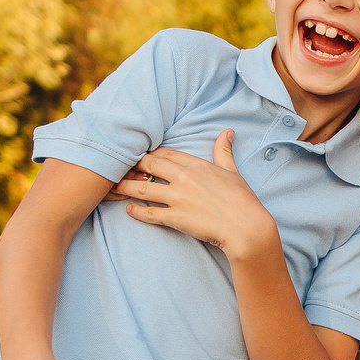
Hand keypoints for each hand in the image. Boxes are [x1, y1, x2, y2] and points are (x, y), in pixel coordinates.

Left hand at [110, 130, 278, 263]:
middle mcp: (183, 178)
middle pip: (149, 165)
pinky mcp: (175, 217)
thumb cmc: (242, 201)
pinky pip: (148, 213)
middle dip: (132, 164)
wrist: (246, 228)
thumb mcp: (232, 172)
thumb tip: (226, 132)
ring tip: (113, 187)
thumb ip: (223, 151)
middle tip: (119, 166)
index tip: (141, 155)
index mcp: (196, 165)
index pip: (166, 153)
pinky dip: (136, 211)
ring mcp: (177, 198)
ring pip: (142, 187)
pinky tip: (129, 209)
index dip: (150, 153)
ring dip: (125, 186)